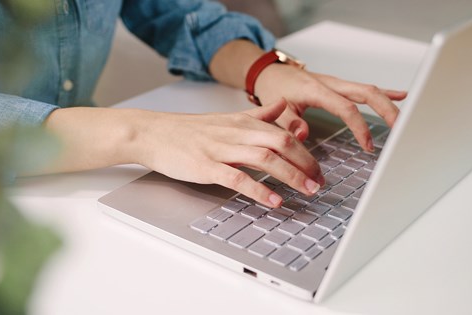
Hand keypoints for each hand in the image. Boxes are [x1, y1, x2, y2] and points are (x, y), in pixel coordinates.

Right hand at [133, 99, 323, 207]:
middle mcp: (235, 133)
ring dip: (290, 176)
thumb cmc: (187, 130)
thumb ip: (258, 115)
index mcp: (242, 123)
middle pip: (281, 144)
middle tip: (319, 182)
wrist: (152, 133)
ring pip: (264, 159)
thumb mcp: (226, 118)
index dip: (306, 152)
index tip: (318, 170)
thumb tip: (283, 107)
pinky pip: (237, 178)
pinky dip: (259, 190)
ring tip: (306, 190)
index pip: (283, 134)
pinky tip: (273, 200)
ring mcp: (220, 150)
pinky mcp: (206, 166)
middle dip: (305, 164)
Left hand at [255, 63, 406, 150]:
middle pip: (367, 94)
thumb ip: (289, 122)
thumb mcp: (275, 108)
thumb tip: (303, 134)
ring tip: (405, 119)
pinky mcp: (340, 86)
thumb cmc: (274, 88)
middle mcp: (332, 84)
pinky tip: (401, 96)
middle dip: (387, 111)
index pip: (346, 108)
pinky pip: (365, 89)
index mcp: (317, 91)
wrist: (271, 72)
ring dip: (388, 104)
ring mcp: (338, 84)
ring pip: (370, 90)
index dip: (360, 126)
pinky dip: (384, 92)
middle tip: (400, 129)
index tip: (368, 145)